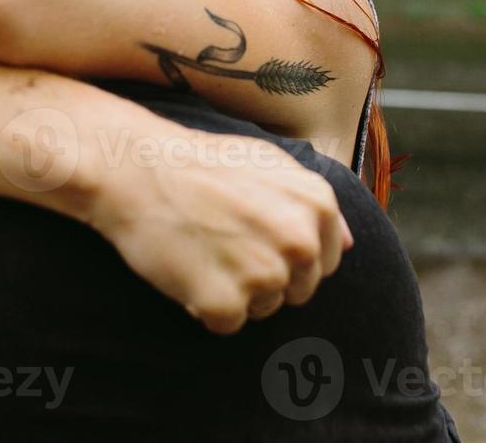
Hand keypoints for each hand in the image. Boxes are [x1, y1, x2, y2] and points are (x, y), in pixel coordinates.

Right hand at [86, 129, 351, 334]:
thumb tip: (350, 244)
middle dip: (263, 276)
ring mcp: (265, 274)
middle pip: (296, 290)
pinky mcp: (227, 303)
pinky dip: (204, 305)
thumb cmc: (199, 162)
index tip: (251, 234)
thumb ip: (313, 203)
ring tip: (203, 248)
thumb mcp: (270, 162)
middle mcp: (301, 242)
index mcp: (318, 205)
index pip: (323, 261)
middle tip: (222, 241)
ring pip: (263, 308)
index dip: (285, 253)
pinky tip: (187, 268)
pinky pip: (225, 323)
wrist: (135, 166)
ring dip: (233, 290)